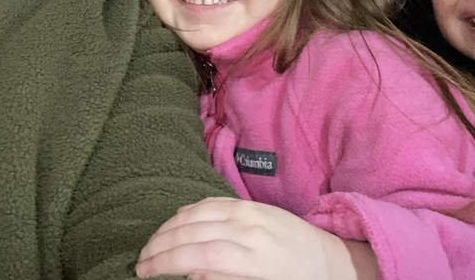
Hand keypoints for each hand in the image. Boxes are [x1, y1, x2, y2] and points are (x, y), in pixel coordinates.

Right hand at [135, 197, 375, 279]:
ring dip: (170, 227)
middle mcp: (253, 230)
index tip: (145, 273)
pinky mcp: (253, 205)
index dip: (169, 262)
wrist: (334, 264)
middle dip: (161, 245)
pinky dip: (190, 210)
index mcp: (258, 259)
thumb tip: (191, 274)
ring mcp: (253, 212)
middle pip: (195, 231)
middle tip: (140, 262)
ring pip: (200, 212)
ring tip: (151, 245)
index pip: (202, 255)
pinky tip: (175, 222)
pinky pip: (214, 202)